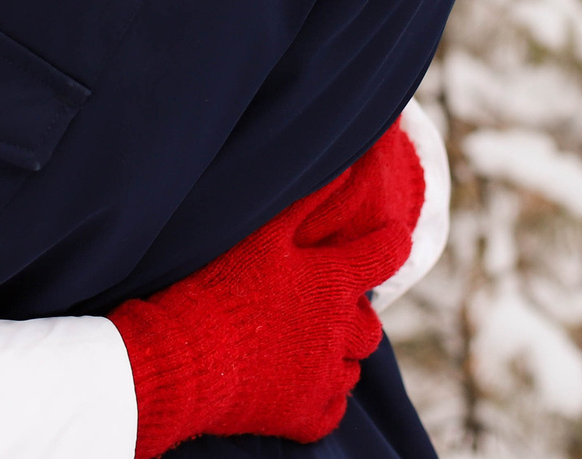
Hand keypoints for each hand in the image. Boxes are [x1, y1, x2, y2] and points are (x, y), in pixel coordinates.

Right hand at [109, 121, 420, 456]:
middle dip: (354, 317)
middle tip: (321, 310)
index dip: (392, 243)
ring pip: (352, 370)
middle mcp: (340, 331)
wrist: (186, 354)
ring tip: (300, 347)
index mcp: (334, 282)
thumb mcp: (263, 233)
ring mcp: (324, 376)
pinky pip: (330, 410)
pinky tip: (294, 383)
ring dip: (336, 357)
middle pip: (370, 327)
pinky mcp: (304, 414)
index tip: (394, 239)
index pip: (385, 255)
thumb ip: (309, 199)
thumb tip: (347, 168)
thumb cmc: (221, 286)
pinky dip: (319, 398)